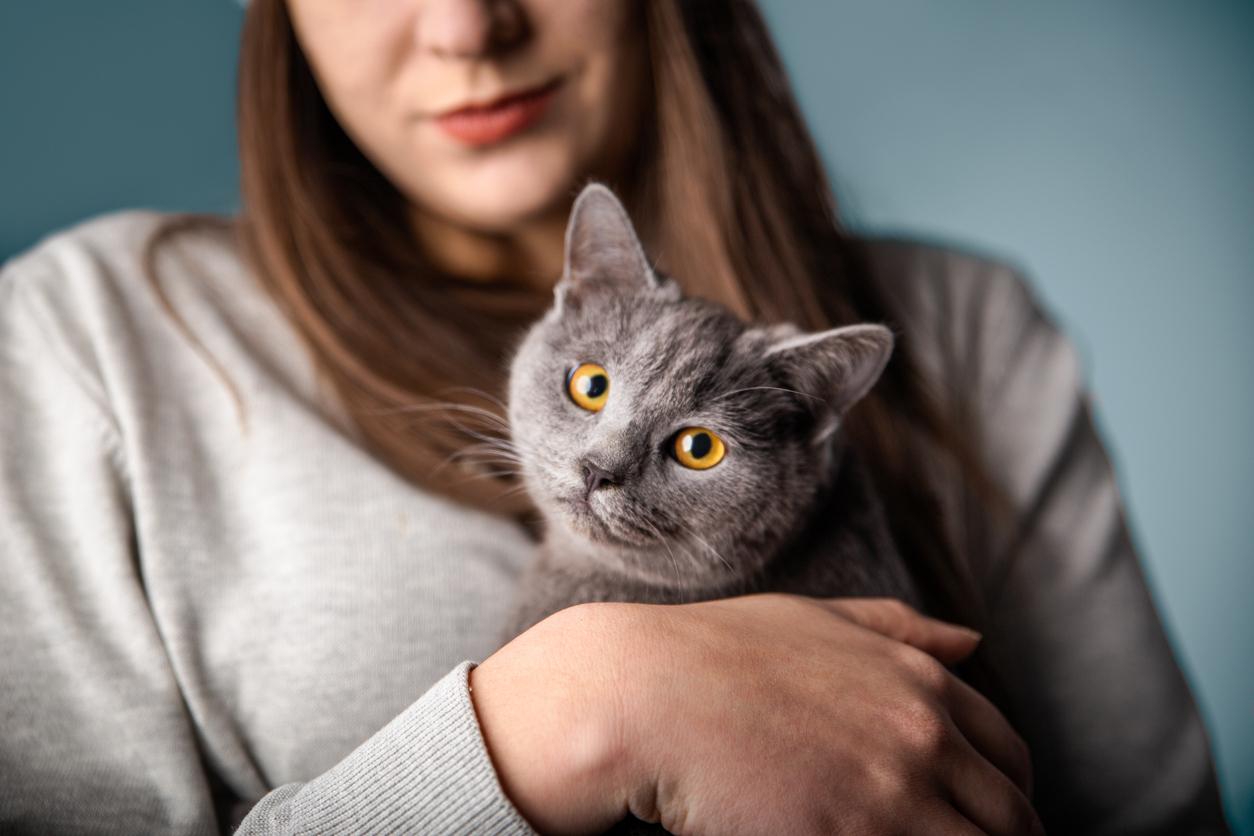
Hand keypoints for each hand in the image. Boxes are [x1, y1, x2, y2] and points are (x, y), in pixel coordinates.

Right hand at [470, 594, 1040, 834]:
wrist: (645, 694)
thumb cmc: (718, 652)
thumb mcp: (817, 619)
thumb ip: (899, 630)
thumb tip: (972, 642)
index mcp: (922, 683)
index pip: (1009, 757)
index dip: (1005, 796)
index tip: (981, 818)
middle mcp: (924, 736)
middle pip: (1010, 818)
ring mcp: (894, 794)